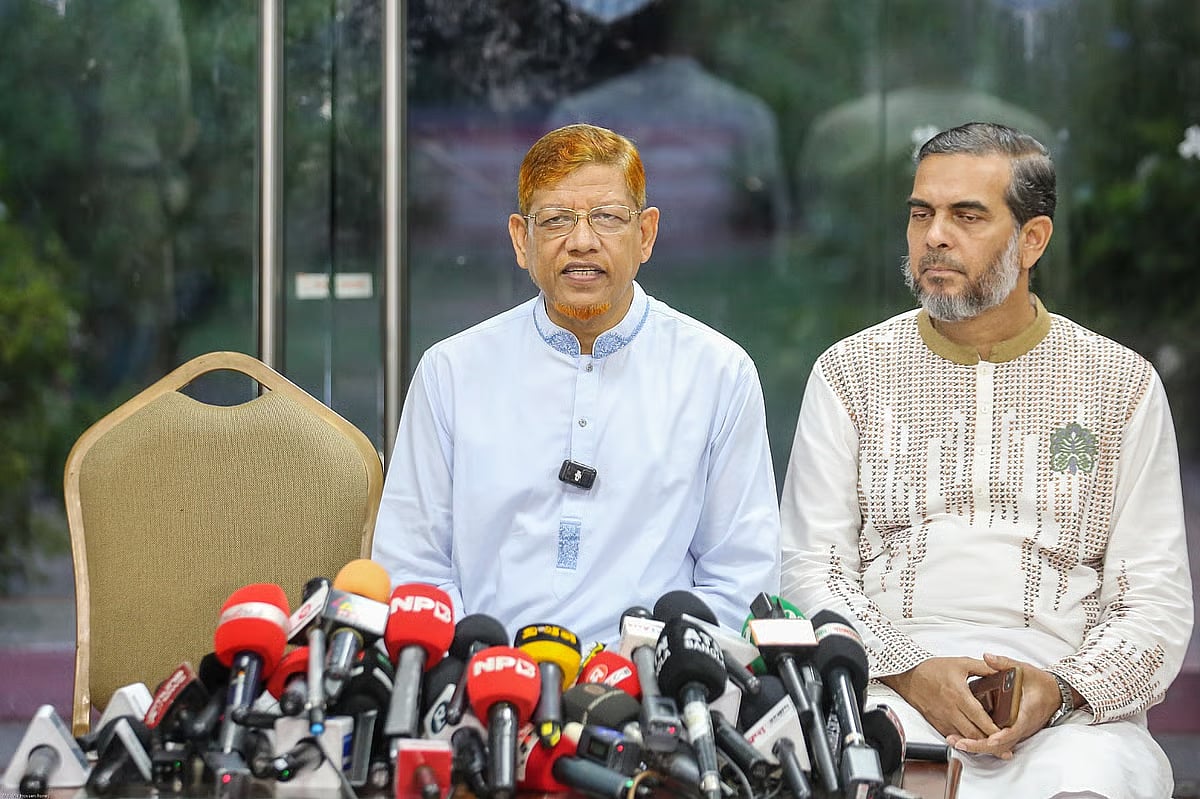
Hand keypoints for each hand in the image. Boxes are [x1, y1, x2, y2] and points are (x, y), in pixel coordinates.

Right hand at [878, 656, 999, 742]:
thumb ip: (984, 667)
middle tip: (1004, 748)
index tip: (1007, 734)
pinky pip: (952, 736)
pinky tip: (973, 743)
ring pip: (963, 738)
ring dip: (978, 745)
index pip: (980, 717)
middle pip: (973, 733)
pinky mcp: (936, 723)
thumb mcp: (961, 663)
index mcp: (959, 694)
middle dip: (990, 743)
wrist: (908, 675)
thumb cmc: (933, 669)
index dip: (994, 729)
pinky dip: (964, 741)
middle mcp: (951, 709)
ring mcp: (942, 718)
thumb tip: (1002, 671)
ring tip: (993, 749)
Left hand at [944, 653, 1063, 759]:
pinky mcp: (1012, 732)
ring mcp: (1017, 731)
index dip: (1002, 736)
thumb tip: (987, 657)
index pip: (1014, 729)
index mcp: (1026, 712)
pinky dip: (983, 744)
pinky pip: (998, 743)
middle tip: (960, 743)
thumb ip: (1004, 663)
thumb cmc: (1039, 682)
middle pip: (1002, 744)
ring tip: (957, 743)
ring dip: (978, 747)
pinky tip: (965, 741)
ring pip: (999, 746)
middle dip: (981, 746)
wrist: (1054, 693)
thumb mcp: (1024, 669)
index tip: (990, 740)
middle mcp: (1022, 726)